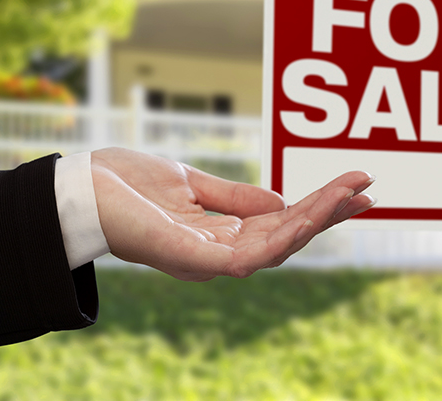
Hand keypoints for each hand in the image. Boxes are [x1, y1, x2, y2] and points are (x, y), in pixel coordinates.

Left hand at [89, 147, 374, 280]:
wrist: (74, 187)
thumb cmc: (124, 185)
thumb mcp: (191, 183)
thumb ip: (235, 197)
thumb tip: (282, 202)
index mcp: (220, 235)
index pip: (282, 225)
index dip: (320, 207)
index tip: (356, 186)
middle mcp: (218, 253)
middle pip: (288, 237)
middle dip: (329, 213)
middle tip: (368, 190)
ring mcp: (206, 259)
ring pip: (277, 247)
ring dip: (316, 220)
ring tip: (349, 194)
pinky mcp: (193, 258)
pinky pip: (250, 255)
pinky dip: (283, 235)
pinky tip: (307, 215)